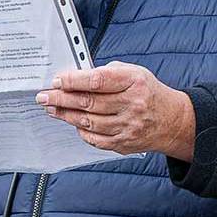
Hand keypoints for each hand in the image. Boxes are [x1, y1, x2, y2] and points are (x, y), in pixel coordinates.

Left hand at [35, 62, 194, 159]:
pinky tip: (72, 122)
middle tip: (44, 96)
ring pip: (89, 122)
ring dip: (66, 115)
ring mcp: (128, 127)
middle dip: (62, 99)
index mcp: (134, 82)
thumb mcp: (134, 72)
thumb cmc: (148, 93)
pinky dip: (81, 130)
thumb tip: (77, 77)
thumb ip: (107, 73)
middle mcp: (132, 105)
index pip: (98, 80)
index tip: (57, 80)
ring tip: (51, 108)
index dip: (74, 81)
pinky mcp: (123, 143)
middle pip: (89, 102)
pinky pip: (95, 139)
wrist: (171, 120)